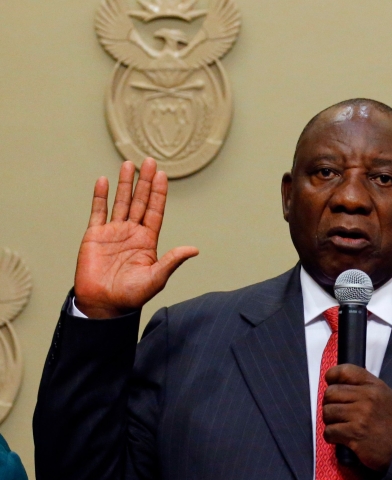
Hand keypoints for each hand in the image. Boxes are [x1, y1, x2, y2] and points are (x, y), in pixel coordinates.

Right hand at [74, 159, 198, 318]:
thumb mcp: (156, 277)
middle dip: (144, 182)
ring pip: (121, 202)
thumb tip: (194, 249)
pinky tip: (104, 181)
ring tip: (129, 164)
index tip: (163, 175)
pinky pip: (98, 211)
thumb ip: (172, 261)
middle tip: (149, 161)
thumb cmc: (131, 295)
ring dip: (125, 184)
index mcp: (148, 240)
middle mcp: (132, 232)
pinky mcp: (95, 235)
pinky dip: (101, 196)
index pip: (155, 211)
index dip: (158, 193)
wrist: (103, 304)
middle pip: (139, 201)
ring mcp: (113, 232)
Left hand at [322, 364, 391, 471]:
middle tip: (337, 411)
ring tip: (340, 425)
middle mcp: (367, 398)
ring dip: (330, 421)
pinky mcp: (354, 434)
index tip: (331, 382)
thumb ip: (364, 386)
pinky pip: (329, 431)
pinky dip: (332, 436)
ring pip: (328, 412)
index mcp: (373, 386)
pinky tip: (342, 437)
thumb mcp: (384, 395)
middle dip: (330, 403)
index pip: (345, 371)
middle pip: (330, 393)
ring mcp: (360, 416)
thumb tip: (338, 383)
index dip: (332, 376)